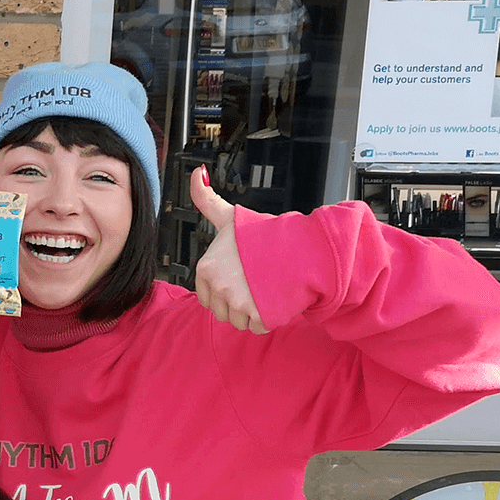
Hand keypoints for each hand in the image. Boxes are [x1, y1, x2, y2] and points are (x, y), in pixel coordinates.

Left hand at [191, 167, 266, 333]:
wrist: (302, 247)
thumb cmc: (266, 234)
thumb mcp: (230, 216)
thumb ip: (206, 199)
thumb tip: (196, 173)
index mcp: (206, 267)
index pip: (207, 296)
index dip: (226, 289)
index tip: (242, 276)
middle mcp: (217, 286)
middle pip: (223, 311)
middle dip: (239, 301)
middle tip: (257, 280)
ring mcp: (237, 302)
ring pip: (239, 321)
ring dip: (254, 311)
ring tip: (267, 287)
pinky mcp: (258, 315)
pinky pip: (257, 327)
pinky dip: (268, 318)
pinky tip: (276, 297)